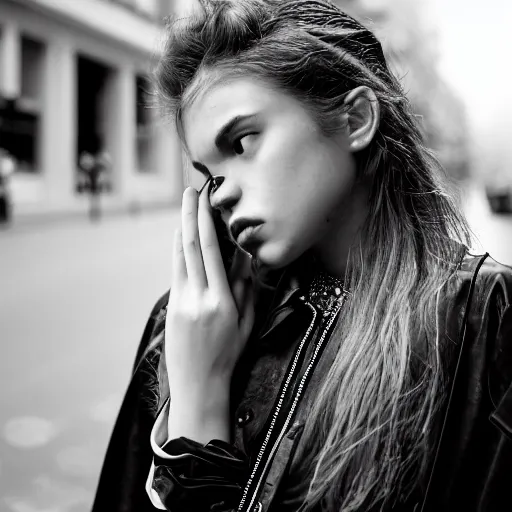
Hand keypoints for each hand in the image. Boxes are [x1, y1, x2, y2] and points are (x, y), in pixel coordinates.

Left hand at [165, 186, 255, 401]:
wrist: (198, 385)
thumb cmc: (228, 356)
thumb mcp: (245, 325)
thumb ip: (245, 290)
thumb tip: (244, 259)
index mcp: (220, 302)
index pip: (209, 252)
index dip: (205, 222)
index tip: (205, 200)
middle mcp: (197, 298)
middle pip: (189, 247)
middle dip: (188, 215)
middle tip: (190, 191)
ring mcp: (180, 302)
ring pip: (177, 257)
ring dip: (179, 229)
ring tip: (184, 207)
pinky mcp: (171, 307)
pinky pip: (174, 272)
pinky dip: (177, 251)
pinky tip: (179, 238)